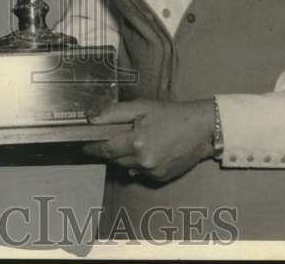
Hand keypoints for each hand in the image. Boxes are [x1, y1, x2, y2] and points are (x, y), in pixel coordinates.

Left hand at [83, 99, 214, 182]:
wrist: (201, 129)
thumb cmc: (170, 114)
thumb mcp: (140, 107)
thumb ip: (113, 113)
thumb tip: (91, 120)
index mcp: (136, 142)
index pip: (104, 149)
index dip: (91, 148)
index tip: (83, 146)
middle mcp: (143, 161)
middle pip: (114, 159)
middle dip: (108, 150)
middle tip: (108, 139)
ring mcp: (152, 172)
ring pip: (126, 167)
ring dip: (123, 157)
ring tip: (131, 142)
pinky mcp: (160, 178)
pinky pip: (140, 172)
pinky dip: (138, 163)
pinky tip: (146, 150)